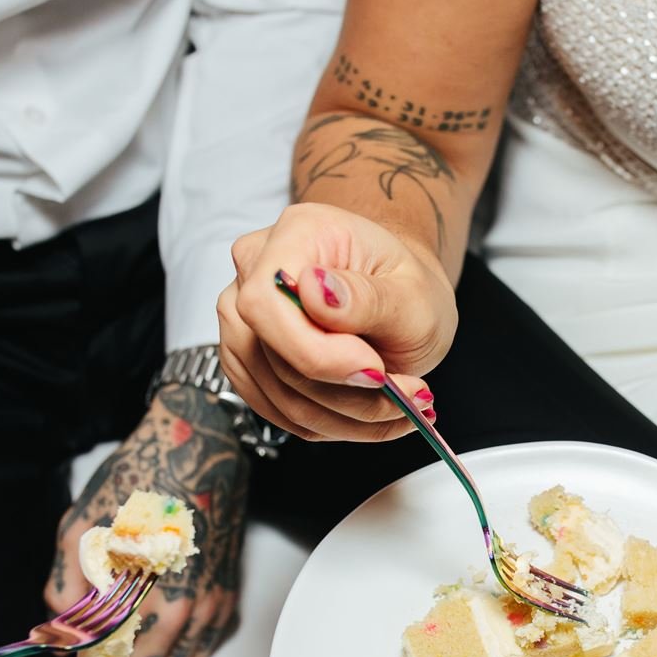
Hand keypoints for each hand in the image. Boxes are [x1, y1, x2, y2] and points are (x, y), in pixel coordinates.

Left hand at [49, 387, 247, 656]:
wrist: (198, 450)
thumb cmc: (135, 484)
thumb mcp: (75, 532)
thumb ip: (63, 593)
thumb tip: (56, 636)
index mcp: (129, 602)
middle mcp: (172, 618)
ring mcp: (204, 613)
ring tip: (119, 639)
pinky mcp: (224, 603)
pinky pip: (196, 655)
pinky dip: (171, 654)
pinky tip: (152, 625)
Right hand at [218, 202, 452, 441]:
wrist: (399, 298)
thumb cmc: (405, 287)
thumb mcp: (413, 294)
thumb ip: (367, 297)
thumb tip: (314, 291)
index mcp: (297, 233)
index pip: (267, 302)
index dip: (316, 352)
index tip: (375, 371)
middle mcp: (256, 270)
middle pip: (272, 356)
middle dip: (346, 392)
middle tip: (407, 395)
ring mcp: (243, 317)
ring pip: (278, 394)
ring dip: (345, 415)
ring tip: (399, 406)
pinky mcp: (247, 360)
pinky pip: (279, 410)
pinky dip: (331, 422)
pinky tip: (370, 412)